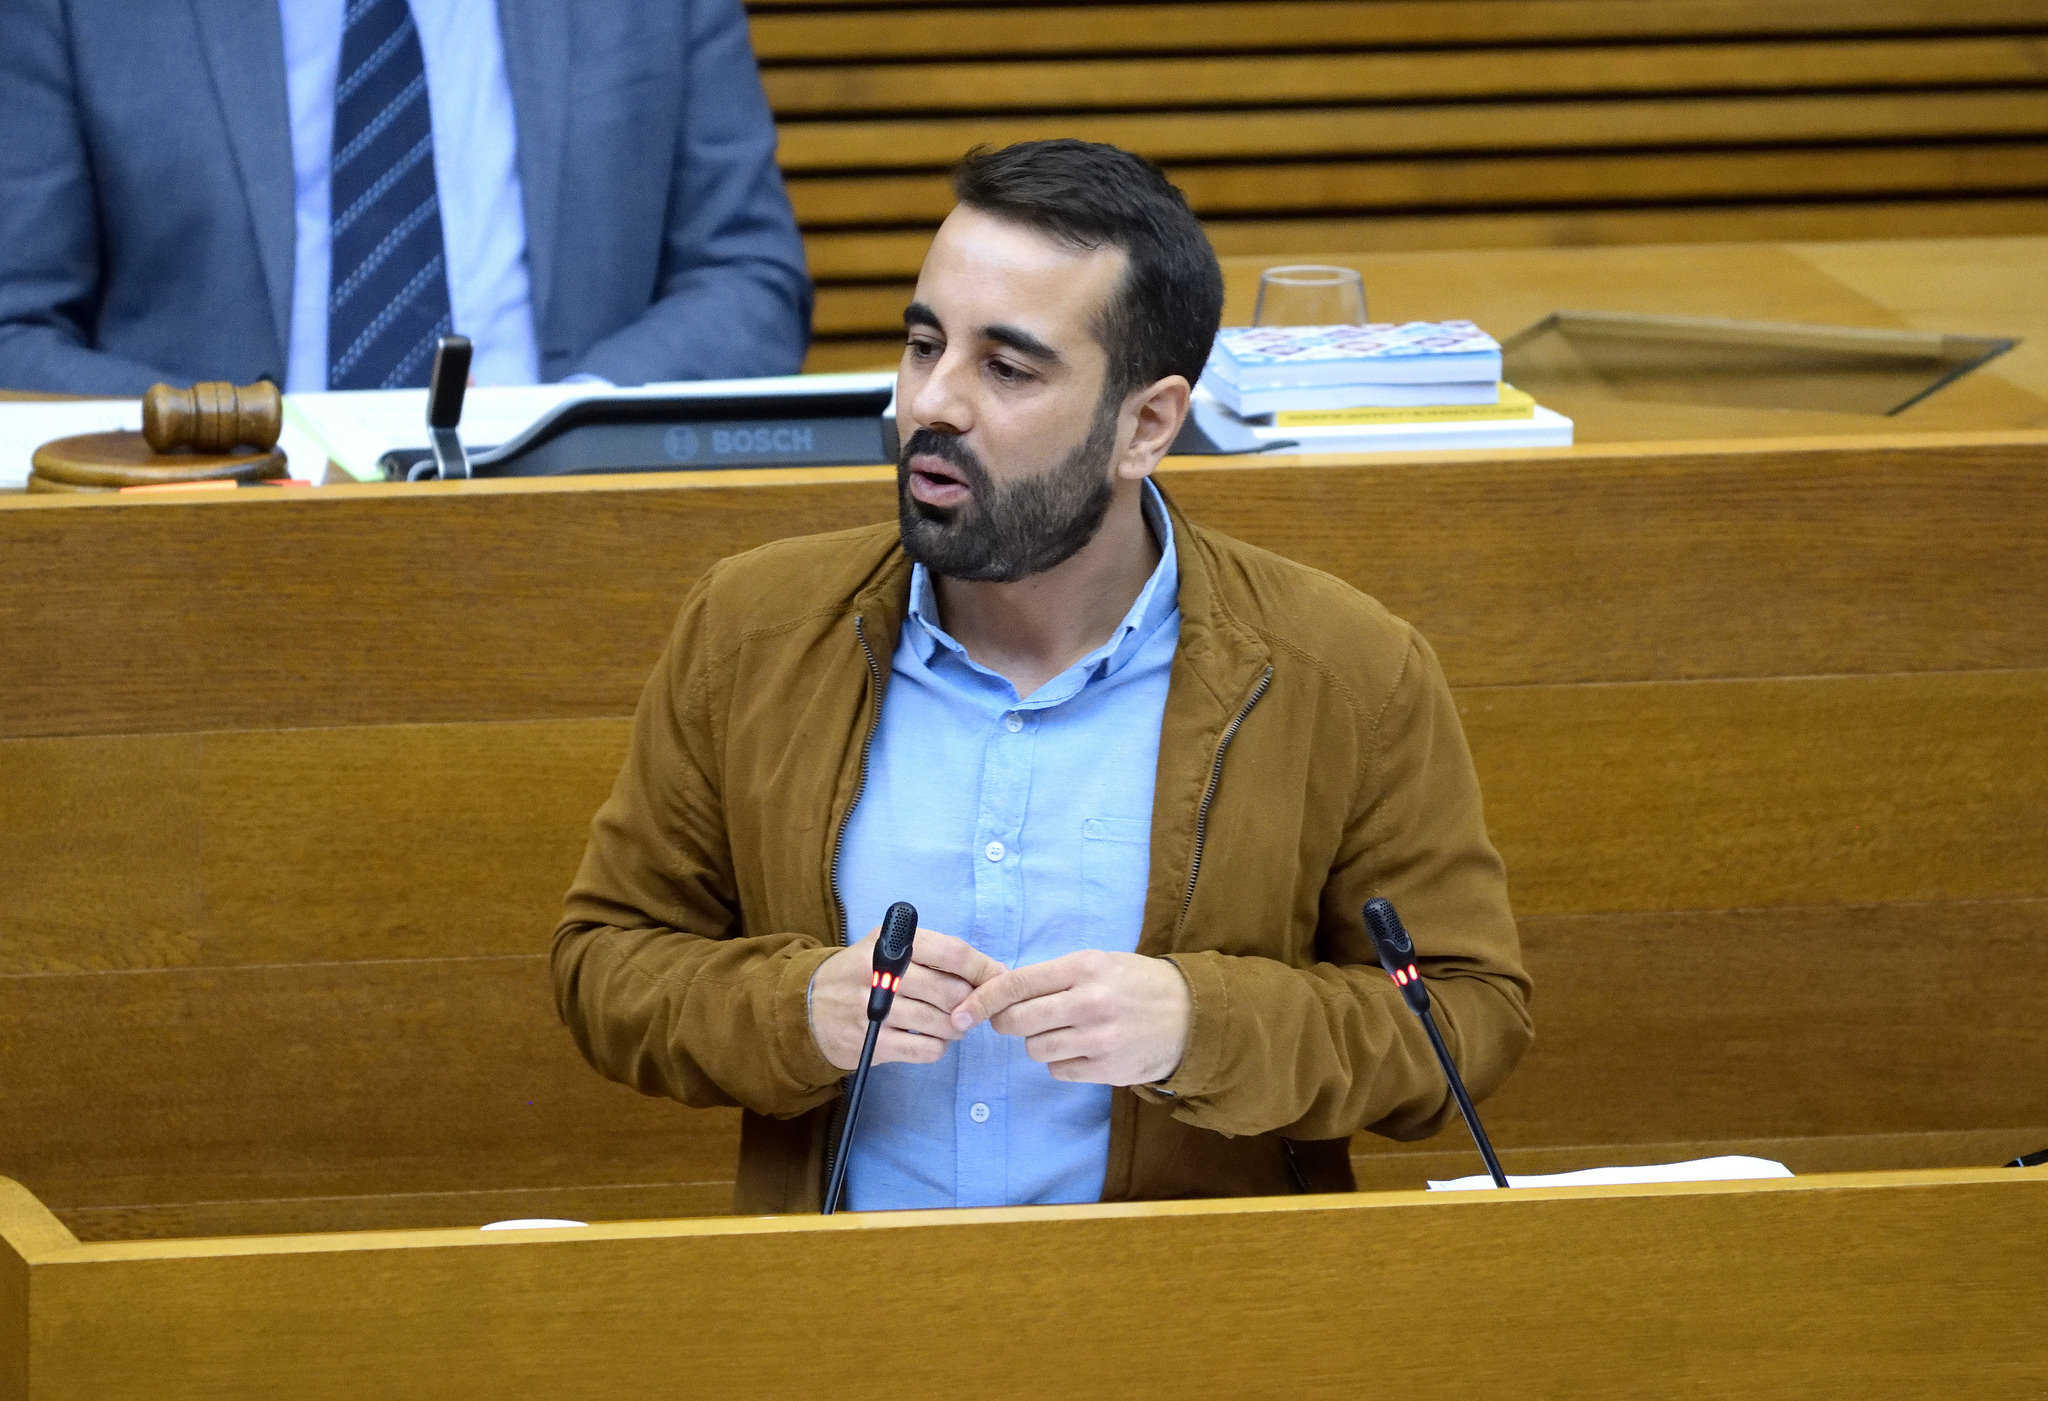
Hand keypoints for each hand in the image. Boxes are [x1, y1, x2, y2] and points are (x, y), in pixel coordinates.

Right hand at [809, 925, 1007, 1071]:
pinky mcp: (871, 1042)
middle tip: (972, 1007)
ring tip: (952, 1024)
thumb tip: (993, 972)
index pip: (951, 953)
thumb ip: (936, 954)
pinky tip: (930, 1039)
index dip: (982, 969)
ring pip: (941, 1023)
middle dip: (971, 1003)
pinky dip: (938, 1047)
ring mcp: (873, 1009)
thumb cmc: (862, 975)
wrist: (808, 1008)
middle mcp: (880, 972)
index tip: (998, 980)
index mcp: (890, 943)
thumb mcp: (887, 949)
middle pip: (950, 991)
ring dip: (957, 1027)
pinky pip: (925, 1049)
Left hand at [948, 951, 1190, 1085]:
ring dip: (1038, 1042)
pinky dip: (1061, 1062)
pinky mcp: (1107, 1068)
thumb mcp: (1100, 963)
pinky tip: (1082, 1049)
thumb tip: (1001, 993)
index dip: (981, 1000)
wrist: (1192, 1016)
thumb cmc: (1137, 984)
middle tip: (1016, 1020)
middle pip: (1017, 1021)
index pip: (1016, 984)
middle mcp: (1089, 1002)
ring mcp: (1098, 1038)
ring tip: (1064, 1031)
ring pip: (1034, 1048)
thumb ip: (1054, 976)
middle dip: (1006, 1023)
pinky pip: (1058, 1070)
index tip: (960, 1013)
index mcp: (1084, 968)